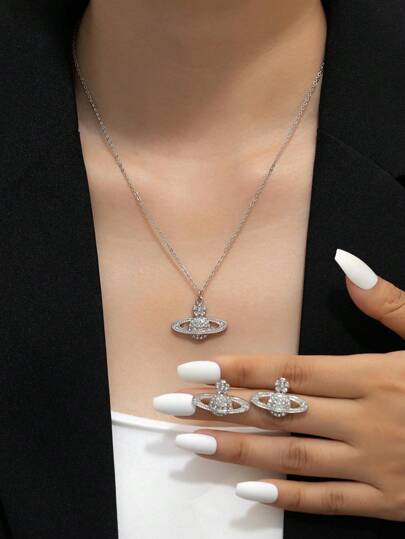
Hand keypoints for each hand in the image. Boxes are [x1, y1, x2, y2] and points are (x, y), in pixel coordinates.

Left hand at [153, 249, 404, 519]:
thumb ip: (388, 302)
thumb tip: (347, 261)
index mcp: (373, 375)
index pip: (288, 370)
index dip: (237, 369)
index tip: (191, 370)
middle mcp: (364, 418)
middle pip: (277, 412)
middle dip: (219, 409)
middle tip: (168, 409)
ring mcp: (374, 463)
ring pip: (292, 456)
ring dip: (237, 450)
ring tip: (191, 445)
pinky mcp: (389, 500)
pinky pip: (329, 501)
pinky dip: (288, 496)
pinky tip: (247, 491)